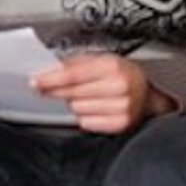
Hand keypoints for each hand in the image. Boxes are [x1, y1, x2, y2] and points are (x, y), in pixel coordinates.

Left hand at [31, 54, 174, 133]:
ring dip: (75, 103)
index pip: (72, 75)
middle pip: (72, 93)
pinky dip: (85, 116)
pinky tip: (94, 108)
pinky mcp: (119, 125)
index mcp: (113, 66)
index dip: (50, 79)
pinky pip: (86, 123)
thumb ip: (78, 64)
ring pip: (77, 109)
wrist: (150, 96)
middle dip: (58, 91)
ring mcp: (121, 108)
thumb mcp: (104, 60)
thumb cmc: (125, 76)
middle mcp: (119, 87)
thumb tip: (50, 70)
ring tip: (87, 97)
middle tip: (49, 89)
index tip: (35, 82)